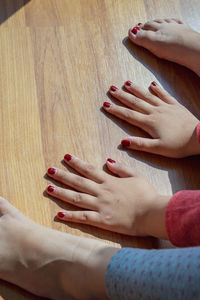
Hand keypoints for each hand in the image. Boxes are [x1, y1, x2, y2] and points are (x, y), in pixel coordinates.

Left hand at [47, 155, 169, 238]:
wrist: (153, 213)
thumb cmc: (147, 195)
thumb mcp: (137, 176)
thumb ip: (122, 168)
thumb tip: (108, 160)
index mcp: (109, 181)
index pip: (89, 170)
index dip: (76, 163)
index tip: (66, 157)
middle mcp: (102, 192)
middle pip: (78, 182)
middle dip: (63, 175)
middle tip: (50, 170)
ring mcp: (100, 206)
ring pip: (77, 198)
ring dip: (61, 193)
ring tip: (48, 188)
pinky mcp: (102, 220)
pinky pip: (83, 217)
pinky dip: (71, 216)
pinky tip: (59, 214)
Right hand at [103, 81, 199, 157]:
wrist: (199, 137)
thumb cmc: (179, 145)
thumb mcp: (158, 149)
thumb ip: (140, 145)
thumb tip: (123, 141)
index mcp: (149, 123)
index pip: (128, 115)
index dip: (116, 110)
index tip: (106, 104)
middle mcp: (155, 112)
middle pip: (135, 102)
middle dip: (122, 96)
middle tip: (111, 89)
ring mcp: (165, 107)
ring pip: (147, 96)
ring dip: (136, 89)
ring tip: (126, 83)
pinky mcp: (175, 106)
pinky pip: (164, 95)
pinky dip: (157, 89)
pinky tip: (152, 84)